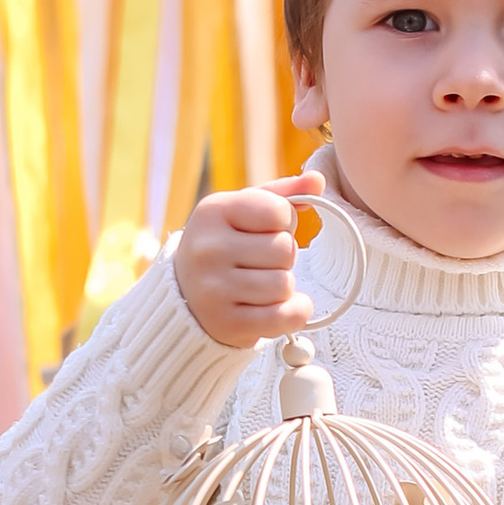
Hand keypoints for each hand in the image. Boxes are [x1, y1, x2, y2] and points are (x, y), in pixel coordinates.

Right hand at [173, 169, 325, 349]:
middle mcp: (208, 249)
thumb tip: (318, 180)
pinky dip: (294, 313)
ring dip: (283, 286)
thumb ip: (283, 194)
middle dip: (283, 257)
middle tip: (261, 262)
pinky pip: (284, 318)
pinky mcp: (227, 324)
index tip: (266, 231)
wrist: (185, 295)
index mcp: (213, 211)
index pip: (280, 212)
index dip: (284, 222)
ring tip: (261, 284)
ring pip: (285, 285)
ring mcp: (215, 289)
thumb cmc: (225, 245)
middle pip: (285, 250)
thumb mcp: (244, 211)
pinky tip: (280, 307)